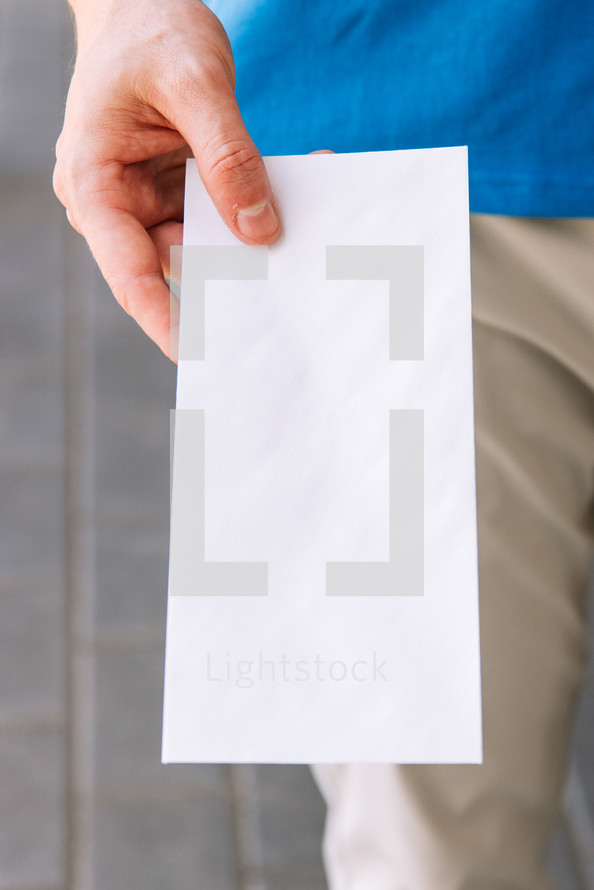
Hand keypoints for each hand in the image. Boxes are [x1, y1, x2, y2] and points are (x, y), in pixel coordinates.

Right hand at [53, 0, 280, 358]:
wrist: (143, 0)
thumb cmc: (152, 29)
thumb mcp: (196, 83)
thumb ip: (228, 158)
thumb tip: (260, 230)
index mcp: (94, 182)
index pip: (128, 270)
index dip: (163, 318)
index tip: (200, 354)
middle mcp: (115, 201)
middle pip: (170, 263)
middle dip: (223, 279)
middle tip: (280, 300)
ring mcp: (145, 199)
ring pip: (200, 244)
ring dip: (245, 244)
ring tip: (297, 247)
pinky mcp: (173, 190)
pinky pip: (214, 217)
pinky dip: (249, 215)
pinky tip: (288, 209)